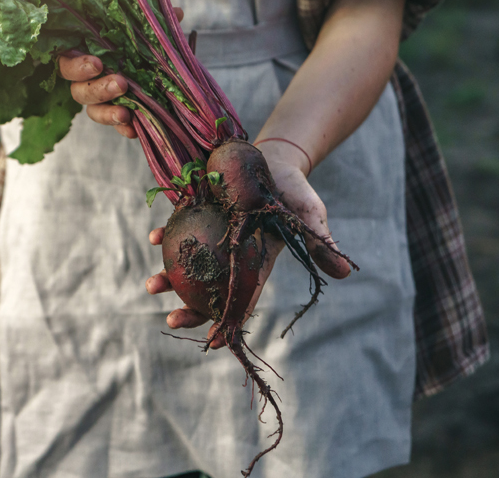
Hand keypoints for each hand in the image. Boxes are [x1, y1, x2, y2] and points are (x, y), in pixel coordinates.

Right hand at [57, 9, 183, 139]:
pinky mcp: (114, 115)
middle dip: (98, 89)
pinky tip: (133, 130)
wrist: (156, 65)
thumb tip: (177, 12)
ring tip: (125, 112)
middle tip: (121, 83)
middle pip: (79, 91)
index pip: (67, 63)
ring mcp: (99, 101)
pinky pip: (114, 126)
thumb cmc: (136, 42)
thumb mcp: (144, 29)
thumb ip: (154, 22)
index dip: (77, 66)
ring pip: (93, 111)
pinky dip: (123, 129)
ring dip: (108, 113)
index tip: (97, 63)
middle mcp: (86, 81)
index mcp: (84, 55)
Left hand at [145, 140, 340, 348]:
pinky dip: (165, 233)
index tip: (213, 341)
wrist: (274, 156)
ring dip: (168, 276)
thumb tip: (346, 273)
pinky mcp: (199, 211)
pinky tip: (153, 237)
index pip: (243, 297)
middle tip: (172, 319)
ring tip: (152, 285)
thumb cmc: (294, 190)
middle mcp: (230, 252)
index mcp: (257, 260)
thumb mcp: (309, 215)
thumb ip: (321, 243)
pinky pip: (178, 226)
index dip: (230, 320)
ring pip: (187, 262)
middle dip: (189, 308)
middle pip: (208, 288)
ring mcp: (211, 234)